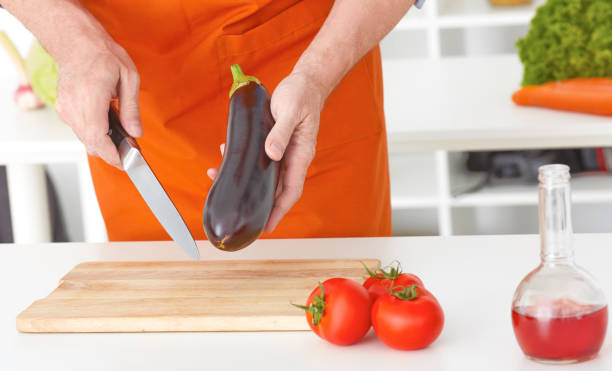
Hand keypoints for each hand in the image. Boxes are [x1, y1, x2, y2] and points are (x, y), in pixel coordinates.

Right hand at [54, 29, 141, 167]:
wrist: (76, 41)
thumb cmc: (102, 54)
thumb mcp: (129, 78)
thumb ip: (132, 109)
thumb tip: (136, 133)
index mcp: (91, 98)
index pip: (98, 140)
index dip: (112, 156)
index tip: (126, 162)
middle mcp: (74, 106)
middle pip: (91, 144)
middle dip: (111, 152)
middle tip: (129, 149)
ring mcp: (65, 108)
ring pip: (84, 139)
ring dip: (102, 141)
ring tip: (119, 133)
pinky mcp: (63, 108)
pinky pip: (79, 129)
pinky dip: (93, 132)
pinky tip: (106, 123)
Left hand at [207, 71, 325, 232]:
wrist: (305, 82)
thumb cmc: (302, 95)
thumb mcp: (291, 111)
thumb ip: (281, 132)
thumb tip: (270, 154)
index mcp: (301, 155)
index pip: (291, 191)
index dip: (279, 210)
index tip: (267, 226)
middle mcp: (291, 158)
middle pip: (275, 189)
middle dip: (256, 201)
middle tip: (237, 212)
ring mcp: (282, 152)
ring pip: (263, 175)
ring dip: (244, 180)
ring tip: (217, 176)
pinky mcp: (273, 143)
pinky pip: (258, 159)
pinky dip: (242, 161)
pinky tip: (226, 154)